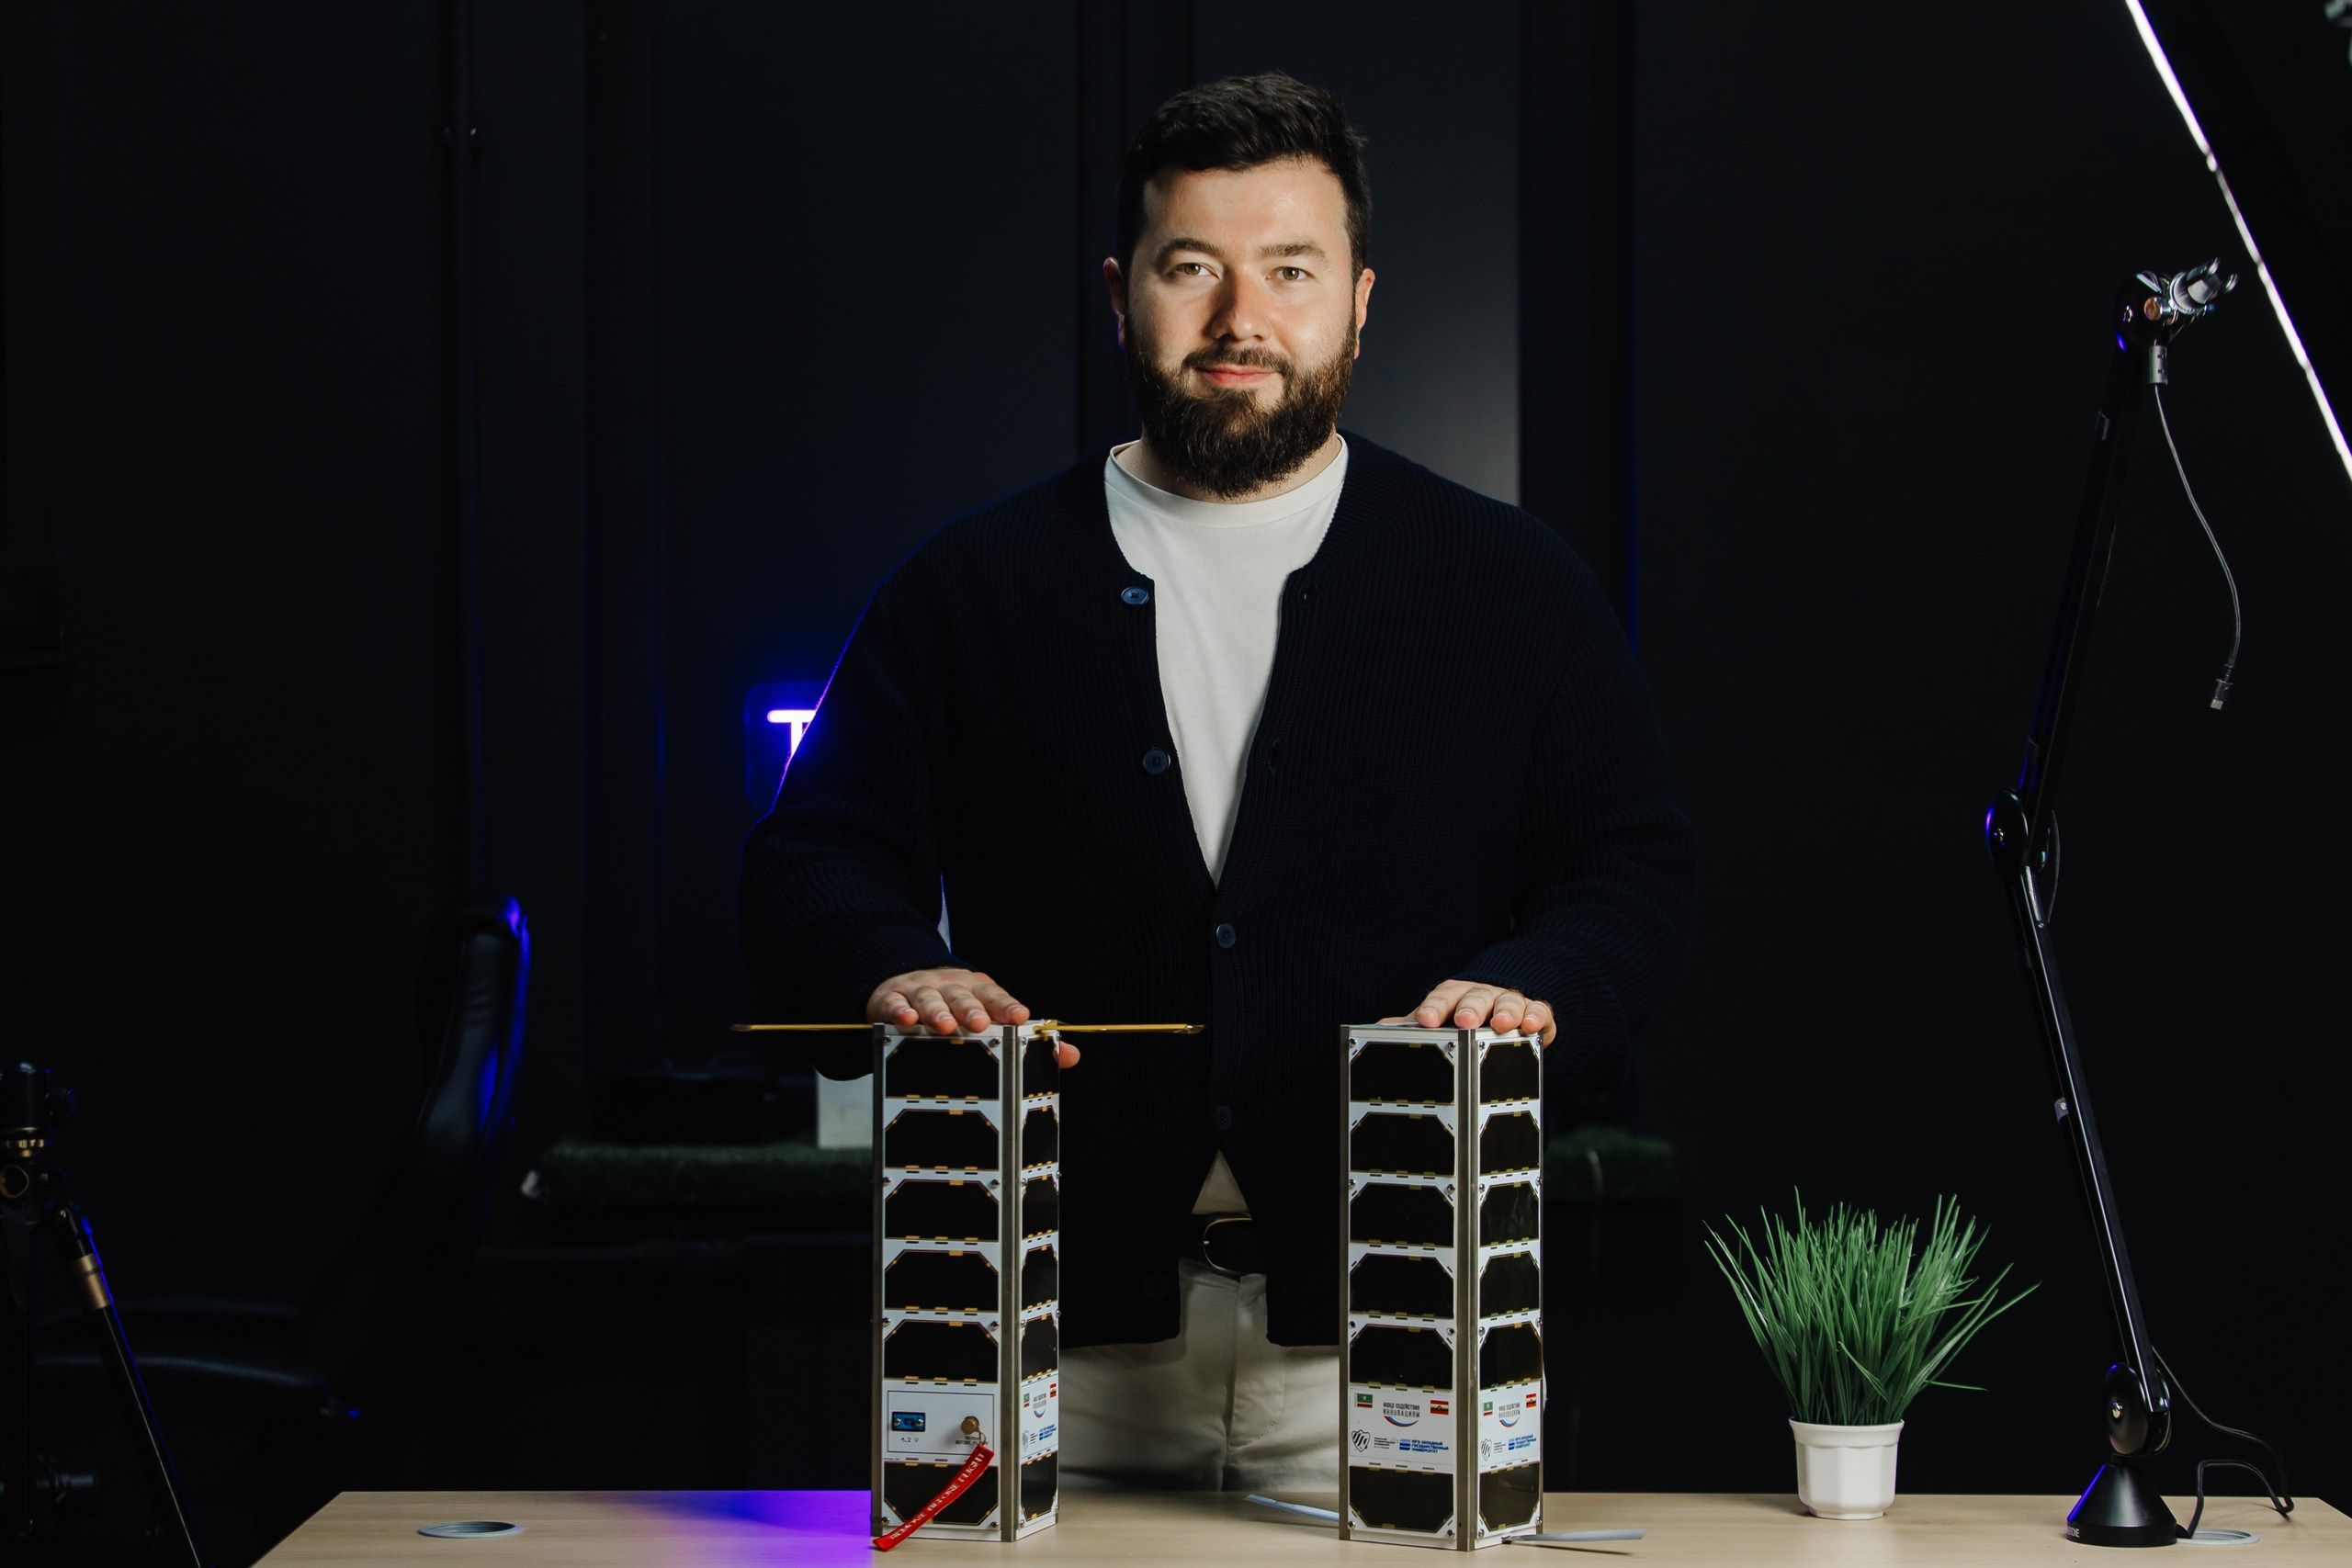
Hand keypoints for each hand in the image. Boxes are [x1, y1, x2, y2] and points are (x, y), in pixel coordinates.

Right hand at [866, 968, 1079, 1066]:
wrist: (903, 982)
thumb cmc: (954, 1009)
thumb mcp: (989, 1019)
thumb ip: (1029, 1040)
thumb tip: (1072, 1056)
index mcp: (978, 991)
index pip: (996, 996)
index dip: (1008, 1006)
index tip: (1020, 1018)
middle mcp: (951, 987)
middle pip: (963, 996)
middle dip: (972, 1010)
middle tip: (981, 1025)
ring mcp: (921, 990)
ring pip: (930, 998)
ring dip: (937, 1011)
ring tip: (944, 1027)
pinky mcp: (891, 998)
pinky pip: (895, 1003)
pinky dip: (899, 1010)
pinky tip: (906, 1020)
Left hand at [1381, 979, 1555, 1045]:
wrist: (1505, 1011)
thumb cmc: (1466, 1018)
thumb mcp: (1440, 1021)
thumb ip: (1416, 1024)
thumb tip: (1382, 1027)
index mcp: (1456, 994)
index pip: (1443, 996)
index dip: (1434, 1007)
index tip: (1425, 1020)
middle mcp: (1483, 994)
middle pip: (1475, 997)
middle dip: (1470, 1008)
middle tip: (1464, 1021)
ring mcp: (1510, 1002)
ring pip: (1508, 1002)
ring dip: (1506, 1012)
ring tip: (1502, 1024)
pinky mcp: (1535, 1013)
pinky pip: (1538, 1011)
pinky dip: (1535, 1016)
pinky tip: (1531, 1026)